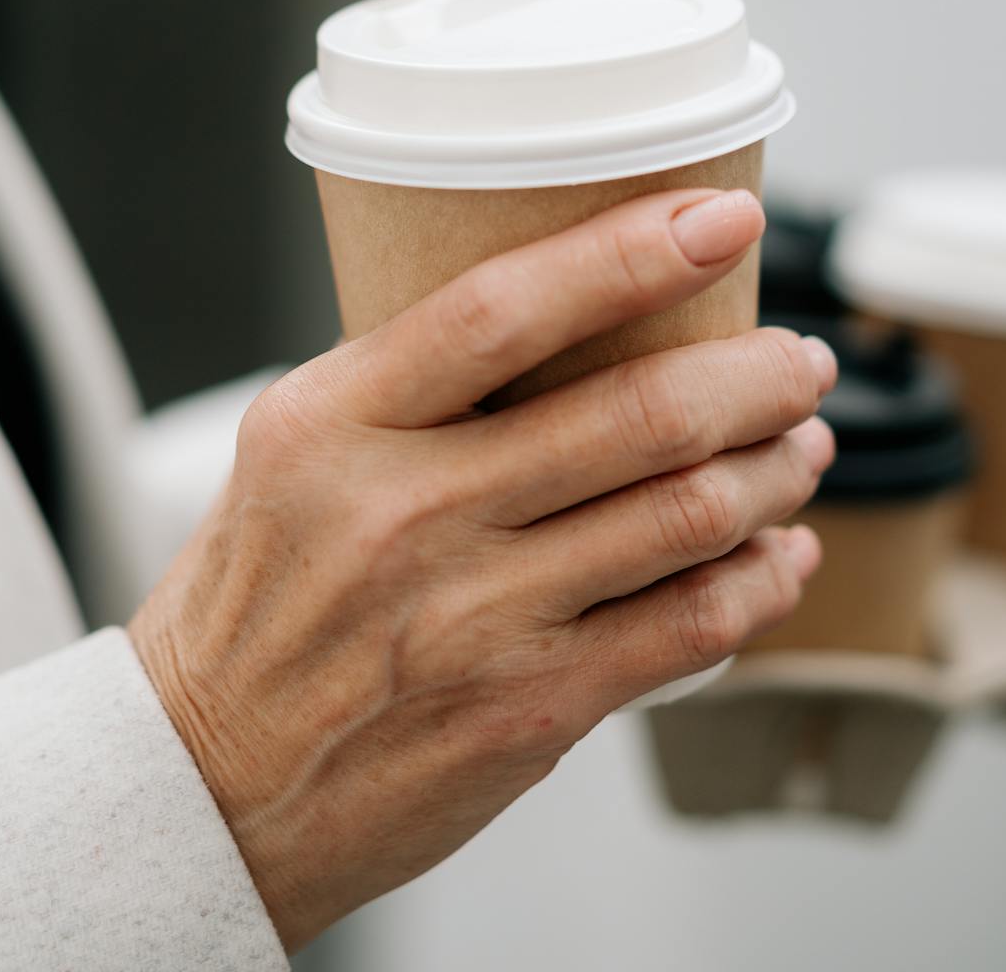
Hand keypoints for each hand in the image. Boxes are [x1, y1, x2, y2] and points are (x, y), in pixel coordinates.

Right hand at [129, 187, 835, 949]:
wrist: (204, 787)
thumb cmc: (253, 609)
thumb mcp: (288, 459)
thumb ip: (407, 391)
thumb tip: (570, 319)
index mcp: (333, 424)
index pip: (502, 309)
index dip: (633, 252)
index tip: (724, 218)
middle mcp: (403, 512)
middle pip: (637, 413)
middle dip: (757, 374)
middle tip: (800, 360)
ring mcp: (472, 617)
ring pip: (687, 514)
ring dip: (776, 471)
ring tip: (800, 447)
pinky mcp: (528, 708)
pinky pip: (690, 627)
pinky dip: (761, 582)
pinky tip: (781, 558)